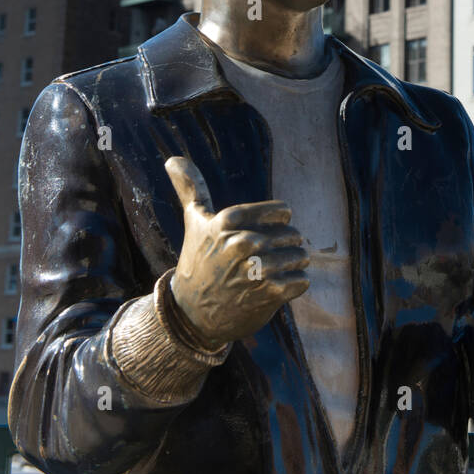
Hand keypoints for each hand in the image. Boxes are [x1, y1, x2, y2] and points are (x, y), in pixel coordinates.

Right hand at [166, 155, 309, 349]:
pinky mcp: (265, 294)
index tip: (268, 231)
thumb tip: (173, 159)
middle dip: (289, 245)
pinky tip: (281, 286)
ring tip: (281, 269)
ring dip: (295, 264)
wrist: (190, 314)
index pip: (281, 211)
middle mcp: (241, 242)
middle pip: (292, 234)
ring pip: (298, 257)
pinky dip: (297, 284)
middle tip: (274, 254)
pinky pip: (299, 282)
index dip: (280, 221)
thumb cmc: (197, 261)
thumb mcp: (194, 221)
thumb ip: (191, 188)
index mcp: (229, 221)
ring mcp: (254, 269)